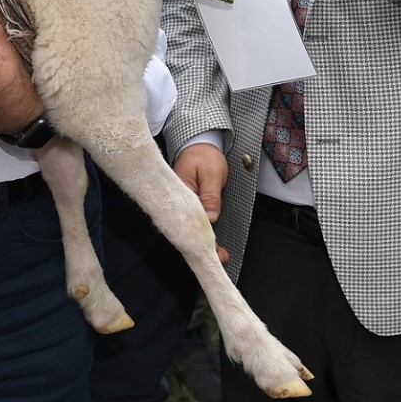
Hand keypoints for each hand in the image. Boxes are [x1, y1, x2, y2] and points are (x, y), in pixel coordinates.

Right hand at [174, 142, 229, 263]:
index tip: (214, 250)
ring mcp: (182, 203)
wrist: (199, 144)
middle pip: (190, 227)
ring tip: (220, 253)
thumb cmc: (204, 155)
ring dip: (206, 240)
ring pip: (193, 226)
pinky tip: (213, 241)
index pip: (190, 220)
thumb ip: (211, 196)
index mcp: (181, 192)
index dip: (203, 237)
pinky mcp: (187, 204)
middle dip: (205, 244)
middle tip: (221, 257)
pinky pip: (195, 219)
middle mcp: (178, 201)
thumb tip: (211, 217)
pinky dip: (204, 231)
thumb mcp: (212, 174)